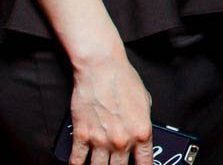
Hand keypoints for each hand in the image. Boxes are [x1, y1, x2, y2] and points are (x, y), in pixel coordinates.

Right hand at [68, 49, 153, 164]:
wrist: (102, 67)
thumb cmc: (124, 79)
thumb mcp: (145, 102)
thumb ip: (143, 122)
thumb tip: (141, 135)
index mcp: (141, 132)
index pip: (145, 162)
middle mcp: (121, 141)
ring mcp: (100, 140)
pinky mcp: (82, 136)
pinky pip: (77, 161)